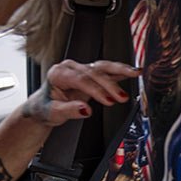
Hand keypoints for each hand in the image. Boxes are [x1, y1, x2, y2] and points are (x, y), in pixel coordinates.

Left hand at [23, 60, 139, 125]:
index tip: (108, 100)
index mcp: (58, 73)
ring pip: (103, 66)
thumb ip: (69, 110)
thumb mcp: (54, 113)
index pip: (81, 79)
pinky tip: (134, 72)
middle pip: (94, 72)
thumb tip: (85, 109)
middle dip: (110, 85)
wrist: (45, 106)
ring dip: (120, 70)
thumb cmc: (47, 108)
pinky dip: (121, 71)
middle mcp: (71, 67)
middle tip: (122, 97)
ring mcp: (81, 68)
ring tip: (135, 73)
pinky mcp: (91, 73)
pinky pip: (107, 70)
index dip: (96, 90)